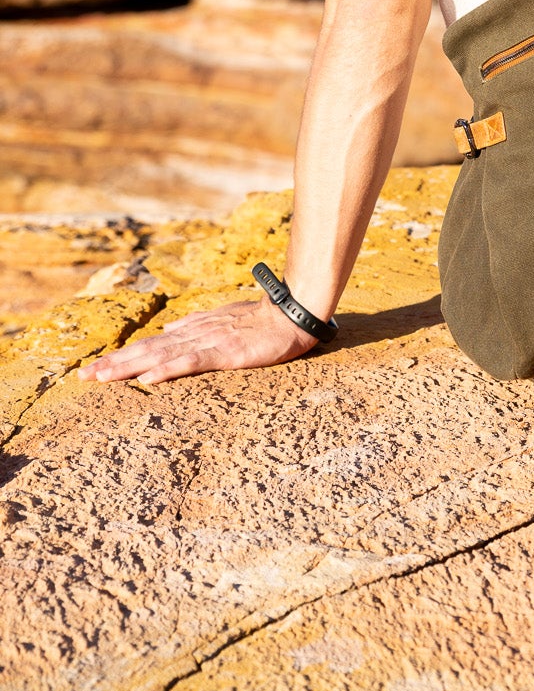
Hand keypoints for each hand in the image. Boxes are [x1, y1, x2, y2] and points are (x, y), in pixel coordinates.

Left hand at [79, 295, 318, 386]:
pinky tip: (149, 379)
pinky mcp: (227, 354)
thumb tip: (168, 329)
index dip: (121, 356)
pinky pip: (193, 363)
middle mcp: (195, 333)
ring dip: (130, 367)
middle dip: (114, 364)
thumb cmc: (262, 319)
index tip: (94, 369)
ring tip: (102, 377)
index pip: (151, 345)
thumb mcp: (223, 320)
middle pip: (147, 350)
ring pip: (162, 355)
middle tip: (83, 378)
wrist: (293, 311)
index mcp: (194, 329)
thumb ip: (195, 325)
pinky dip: (169, 370)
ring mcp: (210, 342)